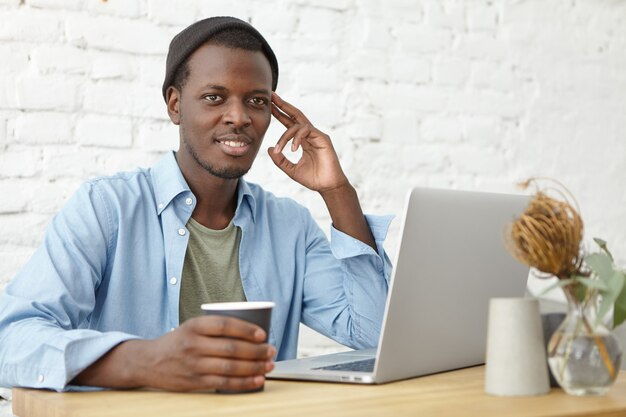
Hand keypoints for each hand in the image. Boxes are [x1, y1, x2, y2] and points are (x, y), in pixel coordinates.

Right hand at [73, 315, 275, 391]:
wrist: (149, 362)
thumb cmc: (179, 342)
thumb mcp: (192, 327)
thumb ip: (215, 327)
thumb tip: (253, 331)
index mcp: (194, 326)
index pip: (224, 325)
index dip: (245, 329)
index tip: (262, 334)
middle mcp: (193, 345)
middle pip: (231, 348)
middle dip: (256, 350)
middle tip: (271, 350)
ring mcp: (194, 365)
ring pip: (230, 367)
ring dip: (254, 367)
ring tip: (268, 365)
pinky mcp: (195, 382)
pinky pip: (224, 383)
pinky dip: (243, 383)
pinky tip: (257, 380)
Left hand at [268, 92, 348, 193]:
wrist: (328, 186)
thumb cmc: (313, 178)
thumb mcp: (291, 170)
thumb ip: (280, 160)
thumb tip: (269, 149)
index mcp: (303, 140)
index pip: (289, 123)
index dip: (279, 113)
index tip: (269, 105)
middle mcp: (310, 135)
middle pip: (296, 115)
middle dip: (283, 105)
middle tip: (272, 96)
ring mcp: (317, 135)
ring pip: (298, 126)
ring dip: (285, 136)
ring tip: (278, 149)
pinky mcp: (323, 138)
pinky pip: (307, 131)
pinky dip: (296, 139)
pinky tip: (292, 149)